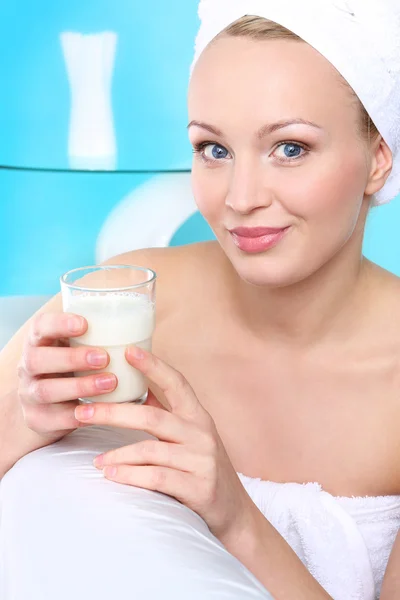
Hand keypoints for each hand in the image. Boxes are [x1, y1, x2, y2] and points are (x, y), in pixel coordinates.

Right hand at [17, 312, 116, 437]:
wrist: (44, 406)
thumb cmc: (69, 367)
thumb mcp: (73, 348)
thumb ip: (92, 336)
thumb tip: (136, 322)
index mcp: (38, 342)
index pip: (40, 326)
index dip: (59, 323)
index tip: (85, 323)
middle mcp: (27, 367)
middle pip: (37, 359)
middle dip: (72, 358)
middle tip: (104, 357)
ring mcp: (29, 395)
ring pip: (46, 390)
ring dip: (80, 386)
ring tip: (111, 382)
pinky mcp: (38, 419)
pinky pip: (56, 418)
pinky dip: (80, 415)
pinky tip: (101, 410)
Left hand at [75, 345, 255, 543]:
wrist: (234, 511)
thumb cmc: (202, 469)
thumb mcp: (190, 437)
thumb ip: (166, 414)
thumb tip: (137, 386)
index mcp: (198, 416)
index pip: (177, 382)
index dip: (153, 365)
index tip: (128, 350)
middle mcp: (201, 433)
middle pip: (152, 416)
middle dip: (113, 413)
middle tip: (82, 413)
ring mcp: (201, 460)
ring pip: (150, 450)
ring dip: (117, 454)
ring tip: (96, 461)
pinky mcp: (198, 488)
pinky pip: (157, 478)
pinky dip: (130, 475)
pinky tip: (112, 475)